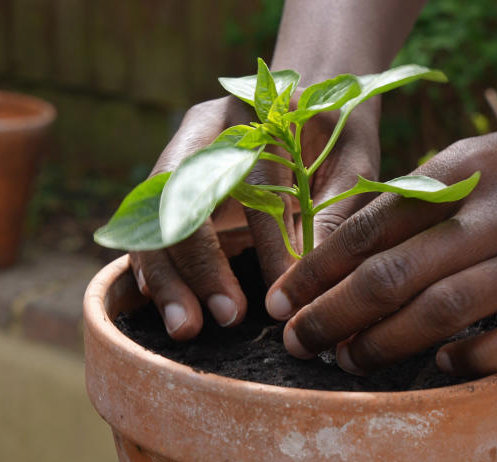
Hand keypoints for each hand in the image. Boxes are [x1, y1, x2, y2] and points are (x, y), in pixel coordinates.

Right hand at [131, 96, 379, 338]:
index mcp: (255, 114)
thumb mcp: (350, 164)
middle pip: (183, 195)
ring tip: (185, 327)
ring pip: (154, 217)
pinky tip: (161, 306)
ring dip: (166, 276)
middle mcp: (205, 133)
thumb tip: (314, 278)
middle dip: (200, 263)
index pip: (254, 181)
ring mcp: (179, 161)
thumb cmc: (337, 135)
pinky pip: (147, 231)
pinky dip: (150, 270)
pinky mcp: (169, 192)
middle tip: (226, 317)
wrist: (307, 100)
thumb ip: (334, 212)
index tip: (283, 292)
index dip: (267, 240)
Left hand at [267, 127, 496, 375]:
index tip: (284, 302)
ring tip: (350, 360)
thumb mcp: (482, 160)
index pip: (374, 224)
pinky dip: (473, 355)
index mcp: (467, 170)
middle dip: (336, 313)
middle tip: (299, 343)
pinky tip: (441, 364)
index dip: (320, 270)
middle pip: (398, 272)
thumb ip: (420, 198)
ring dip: (388, 342)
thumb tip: (343, 247)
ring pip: (447, 308)